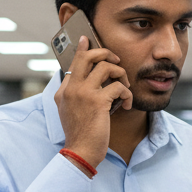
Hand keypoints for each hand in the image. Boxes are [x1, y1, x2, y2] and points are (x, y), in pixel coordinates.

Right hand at [53, 36, 133, 166]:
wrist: (80, 152)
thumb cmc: (80, 134)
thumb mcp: (70, 112)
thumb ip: (74, 95)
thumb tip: (84, 81)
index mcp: (64, 91)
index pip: (74, 62)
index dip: (83, 50)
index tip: (87, 40)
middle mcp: (71, 88)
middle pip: (87, 56)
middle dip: (105, 52)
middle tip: (116, 60)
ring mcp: (83, 93)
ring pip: (106, 67)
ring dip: (121, 75)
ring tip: (125, 88)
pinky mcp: (98, 101)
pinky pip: (118, 87)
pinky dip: (127, 94)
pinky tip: (127, 104)